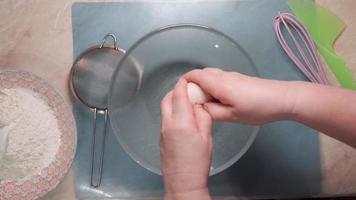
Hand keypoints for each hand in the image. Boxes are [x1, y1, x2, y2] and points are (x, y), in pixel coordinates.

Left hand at [160, 78, 211, 199]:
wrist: (183, 182)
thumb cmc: (197, 163)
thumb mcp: (206, 137)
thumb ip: (203, 117)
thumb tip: (199, 106)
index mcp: (181, 122)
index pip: (179, 94)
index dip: (183, 83)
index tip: (188, 78)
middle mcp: (167, 124)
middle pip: (167, 99)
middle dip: (176, 90)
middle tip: (188, 90)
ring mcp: (162, 131)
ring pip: (164, 108)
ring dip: (173, 101)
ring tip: (187, 103)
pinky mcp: (161, 138)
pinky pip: (165, 118)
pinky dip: (172, 112)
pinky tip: (182, 117)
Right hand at [183, 68, 293, 124]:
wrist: (282, 99)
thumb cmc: (257, 109)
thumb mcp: (232, 116)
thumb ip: (212, 112)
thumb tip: (198, 108)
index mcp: (219, 84)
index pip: (195, 75)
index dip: (184, 81)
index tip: (179, 95)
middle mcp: (223, 76)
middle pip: (202, 74)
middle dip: (192, 84)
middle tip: (191, 102)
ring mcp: (232, 76)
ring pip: (210, 76)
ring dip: (203, 86)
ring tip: (204, 103)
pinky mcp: (238, 79)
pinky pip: (219, 78)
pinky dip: (212, 86)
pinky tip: (217, 100)